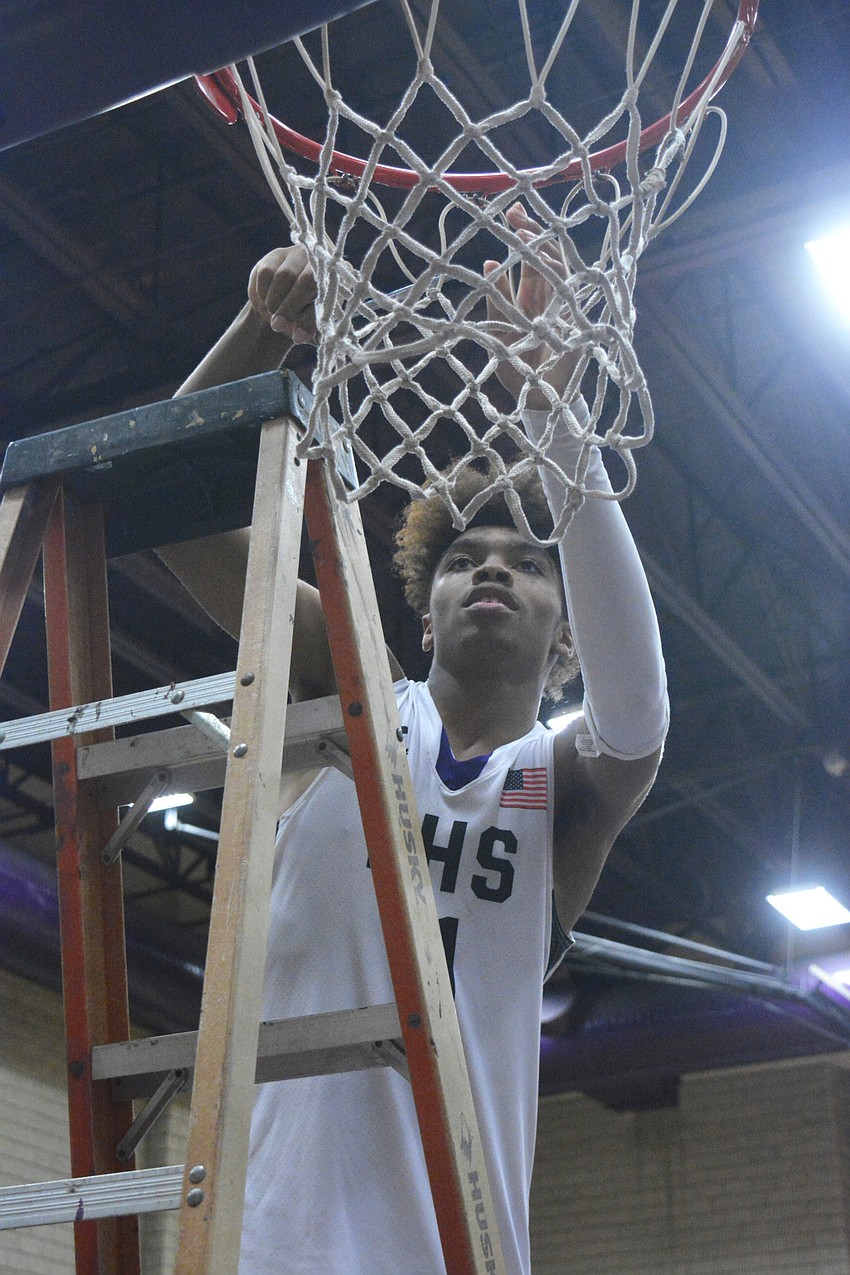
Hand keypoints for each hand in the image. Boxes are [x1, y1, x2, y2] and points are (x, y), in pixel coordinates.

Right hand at [248, 245, 317, 344]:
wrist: (289, 299)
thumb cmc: (307, 316)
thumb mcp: (314, 326)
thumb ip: (311, 331)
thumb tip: (301, 337)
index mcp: (338, 280)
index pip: (326, 298)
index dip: (310, 320)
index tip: (299, 339)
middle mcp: (321, 262)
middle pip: (305, 282)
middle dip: (289, 309)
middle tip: (278, 326)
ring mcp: (298, 255)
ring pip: (283, 276)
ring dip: (274, 301)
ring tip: (272, 315)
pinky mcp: (277, 255)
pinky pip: (266, 273)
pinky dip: (262, 292)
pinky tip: (266, 301)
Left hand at [484, 203, 579, 408]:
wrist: (534, 400)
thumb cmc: (516, 368)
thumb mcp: (498, 330)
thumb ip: (497, 298)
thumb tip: (489, 262)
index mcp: (530, 299)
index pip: (529, 260)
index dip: (522, 236)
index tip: (510, 212)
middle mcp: (548, 299)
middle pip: (545, 258)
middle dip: (532, 234)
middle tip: (514, 212)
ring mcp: (562, 309)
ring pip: (558, 270)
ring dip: (543, 250)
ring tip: (524, 232)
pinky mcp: (574, 323)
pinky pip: (567, 295)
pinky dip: (559, 278)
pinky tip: (548, 262)